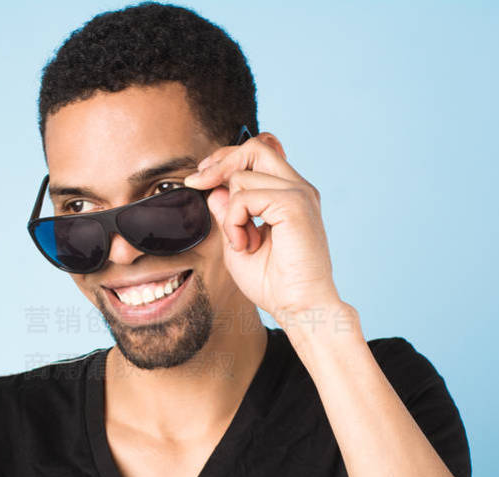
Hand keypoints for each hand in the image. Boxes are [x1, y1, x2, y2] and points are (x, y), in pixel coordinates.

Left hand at [183, 133, 344, 323]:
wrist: (300, 307)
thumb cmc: (274, 282)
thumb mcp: (237, 241)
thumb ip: (228, 213)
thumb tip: (213, 189)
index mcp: (288, 193)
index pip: (260, 151)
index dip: (227, 158)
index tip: (201, 177)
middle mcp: (297, 188)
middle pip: (255, 147)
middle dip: (220, 162)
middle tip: (198, 184)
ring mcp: (299, 193)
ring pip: (243, 174)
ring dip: (229, 212)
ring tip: (240, 242)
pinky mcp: (295, 204)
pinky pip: (245, 196)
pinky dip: (234, 221)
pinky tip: (244, 245)